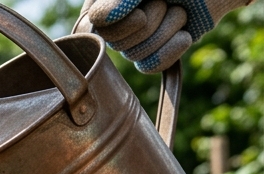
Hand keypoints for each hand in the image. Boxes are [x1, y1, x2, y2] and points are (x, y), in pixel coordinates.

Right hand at [81, 0, 251, 71]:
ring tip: (179, 11)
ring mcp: (133, 41)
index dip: (120, 20)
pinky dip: (172, 49)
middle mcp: (114, 23)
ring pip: (136, 54)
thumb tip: (103, 18)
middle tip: (165, 1)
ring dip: (168, 29)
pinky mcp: (153, 55)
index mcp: (104, 2)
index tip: (139, 4)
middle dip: (152, 20)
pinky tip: (183, 34)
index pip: (92, 23)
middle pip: (117, 42)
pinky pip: (151, 65)